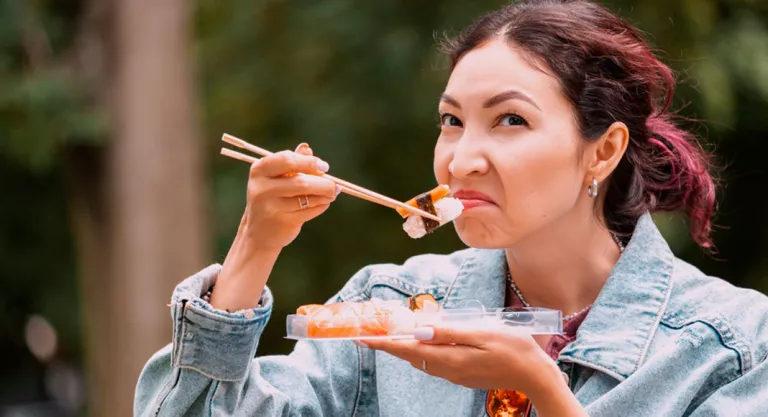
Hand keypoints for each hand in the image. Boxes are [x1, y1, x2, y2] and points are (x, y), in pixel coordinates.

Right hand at [210, 143, 338, 310]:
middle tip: (335, 185)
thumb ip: (292, 162)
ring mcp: (270, 207)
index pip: (287, 160)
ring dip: (325, 195)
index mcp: (259, 170)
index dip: (309, 162)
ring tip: (332, 193)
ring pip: (307, 198)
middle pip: (301, 181)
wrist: (258, 232)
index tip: (324, 167)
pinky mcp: (282, 222)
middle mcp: (261, 188)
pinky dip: (321, 206)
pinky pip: (309, 211)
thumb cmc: (271, 198)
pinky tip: (323, 203)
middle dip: (323, 183)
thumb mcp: (276, 177)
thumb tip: (307, 149)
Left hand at [362, 323, 565, 400]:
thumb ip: (449, 331)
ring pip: (421, 360)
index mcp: (450, 358)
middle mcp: (448, 369)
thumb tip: (419, 329)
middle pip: (410, 356)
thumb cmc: (513, 349)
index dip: (383, 343)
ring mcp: (455, 375)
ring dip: (403, 348)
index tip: (361, 337)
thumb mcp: (483, 332)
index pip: (407, 349)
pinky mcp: (462, 375)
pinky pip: (434, 362)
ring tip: (389, 335)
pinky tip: (422, 341)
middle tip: (368, 334)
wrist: (535, 375)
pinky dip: (421, 351)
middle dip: (388, 345)